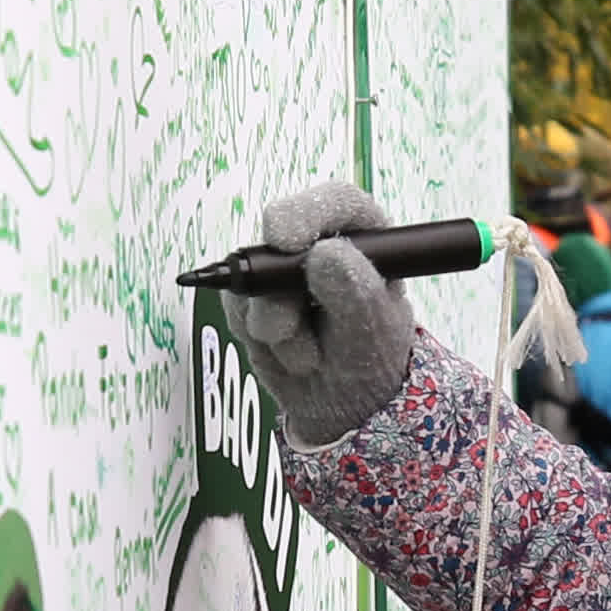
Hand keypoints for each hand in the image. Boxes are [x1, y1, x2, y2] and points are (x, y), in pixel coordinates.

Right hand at [227, 182, 416, 441]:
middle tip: (283, 331)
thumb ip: (355, 291)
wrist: (345, 406)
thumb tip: (325, 252)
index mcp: (364, 239)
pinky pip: (236, 307)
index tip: (285, 241)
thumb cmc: (372, 361)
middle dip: (276, 289)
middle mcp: (318, 248)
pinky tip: (286, 356)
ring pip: (252, 277)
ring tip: (308, 357)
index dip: (305, 212)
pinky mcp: (253, 299)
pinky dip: (255, 338)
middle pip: (280, 237)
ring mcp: (281, 273)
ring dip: (273, 326)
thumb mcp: (374, 331)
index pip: (335, 204)